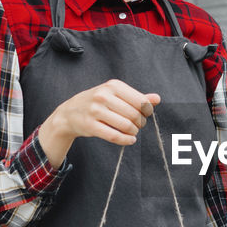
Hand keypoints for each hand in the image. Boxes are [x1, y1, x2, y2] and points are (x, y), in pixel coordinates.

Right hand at [39, 79, 159, 168]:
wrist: (69, 113)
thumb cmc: (98, 103)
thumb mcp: (116, 94)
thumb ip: (137, 97)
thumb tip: (157, 99)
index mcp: (113, 85)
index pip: (140, 101)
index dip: (146, 111)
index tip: (143, 115)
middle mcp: (103, 96)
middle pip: (134, 115)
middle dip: (139, 123)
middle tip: (137, 125)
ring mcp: (95, 111)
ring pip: (126, 126)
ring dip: (133, 132)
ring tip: (132, 132)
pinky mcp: (90, 126)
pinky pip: (114, 136)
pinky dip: (126, 140)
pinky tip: (129, 140)